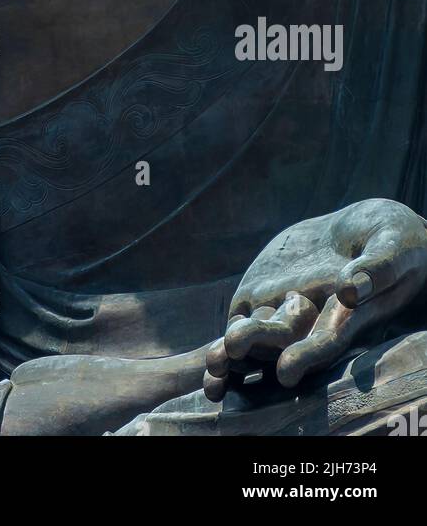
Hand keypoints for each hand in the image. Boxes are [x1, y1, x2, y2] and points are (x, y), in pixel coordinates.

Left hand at [204, 199, 426, 400]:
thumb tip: (350, 288)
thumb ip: (376, 267)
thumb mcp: (392, 244)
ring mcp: (288, 306)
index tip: (286, 370)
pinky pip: (245, 318)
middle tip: (230, 348)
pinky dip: (228, 340)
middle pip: (285, 339)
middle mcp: (316, 318)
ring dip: (235, 351)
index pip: (327, 339)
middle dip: (258, 346)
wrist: (364, 228)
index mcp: (349, 313)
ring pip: (259, 336)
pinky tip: (208, 362)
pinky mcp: (267, 291)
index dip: (307, 354)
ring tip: (212, 361)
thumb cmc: (392, 236)